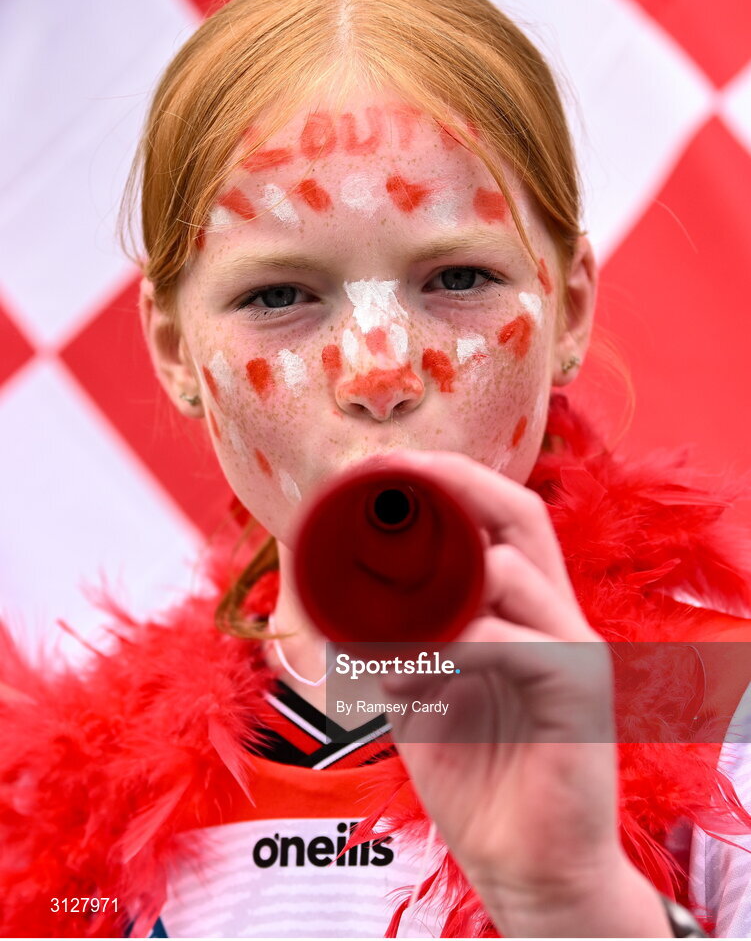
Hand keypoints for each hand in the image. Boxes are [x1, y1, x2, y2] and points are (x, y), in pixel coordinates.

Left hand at [372, 448, 670, 936]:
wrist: (529, 866)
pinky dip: (460, 644)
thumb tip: (317, 605)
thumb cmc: (474, 769)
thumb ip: (386, 643)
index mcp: (523, 606)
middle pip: (521, 515)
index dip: (448, 478)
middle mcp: (555, 614)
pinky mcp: (580, 695)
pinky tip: (416, 676)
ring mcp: (574, 650)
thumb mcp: (417, 690)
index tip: (384, 465)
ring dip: (436, 587)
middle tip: (389, 479)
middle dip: (453, 484)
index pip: (499, 515)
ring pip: (513, 573)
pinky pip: (520, 644)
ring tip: (384, 631)